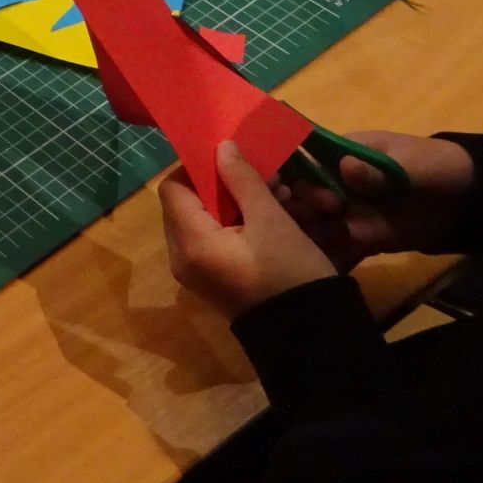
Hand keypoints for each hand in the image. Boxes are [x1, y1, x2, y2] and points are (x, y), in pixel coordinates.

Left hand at [160, 141, 339, 318]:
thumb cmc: (290, 272)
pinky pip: (211, 241)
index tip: (231, 156)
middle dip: (221, 184)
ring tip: (275, 193)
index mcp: (190, 242)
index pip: (172, 188)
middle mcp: (182, 258)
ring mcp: (195, 273)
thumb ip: (243, 180)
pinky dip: (234, 224)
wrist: (310, 336)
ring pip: (201, 221)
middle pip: (185, 204)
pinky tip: (270, 216)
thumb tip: (221, 147)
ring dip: (233, 202)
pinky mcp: (212, 280)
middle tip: (261, 174)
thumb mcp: (271, 220)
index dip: (197, 167)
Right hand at [275, 130, 473, 268]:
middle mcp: (335, 185)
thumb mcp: (410, 164)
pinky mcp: (359, 239)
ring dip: (307, 236)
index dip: (292, 178)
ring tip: (317, 246)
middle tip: (327, 217)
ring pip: (312, 225)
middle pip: (300, 198)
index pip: (302, 164)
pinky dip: (328, 258)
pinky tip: (324, 268)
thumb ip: (379, 170)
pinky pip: (335, 249)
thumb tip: (345, 166)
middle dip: (302, 210)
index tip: (298, 193)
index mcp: (341, 156)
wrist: (469, 201)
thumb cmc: (436, 167)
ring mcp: (346, 214)